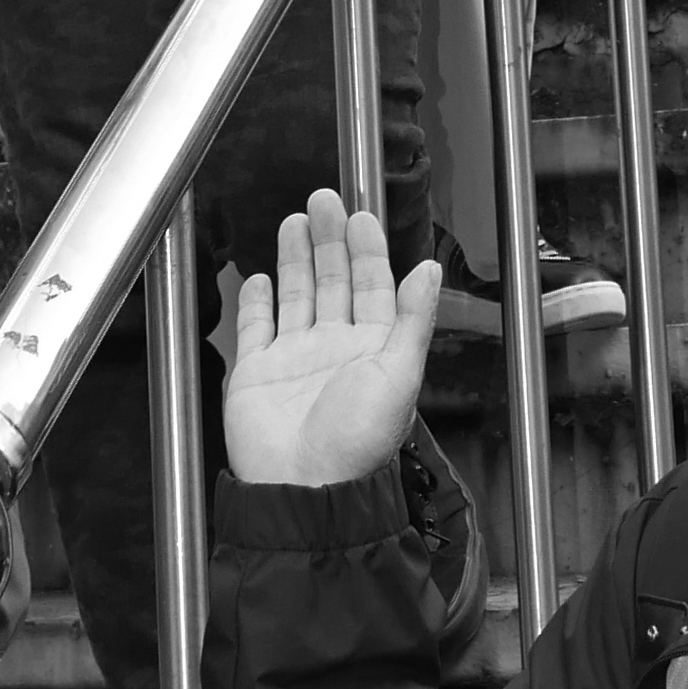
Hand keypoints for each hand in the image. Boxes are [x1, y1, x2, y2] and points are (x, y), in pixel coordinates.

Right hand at [225, 189, 440, 486]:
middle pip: (332, 283)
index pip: (372, 287)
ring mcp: (294, 361)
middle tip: (322, 200)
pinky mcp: (256, 374)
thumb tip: (431, 269)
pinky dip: (257, 303)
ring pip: (296, 297)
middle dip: (329, 240)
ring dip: (296, 260)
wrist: (305, 488)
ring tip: (294, 222)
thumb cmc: (357, 441)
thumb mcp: (399, 374)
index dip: (367, 251)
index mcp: (373, 350)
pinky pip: (256, 329)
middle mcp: (335, 350)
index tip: (360, 216)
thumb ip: (414, 318)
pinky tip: (260, 278)